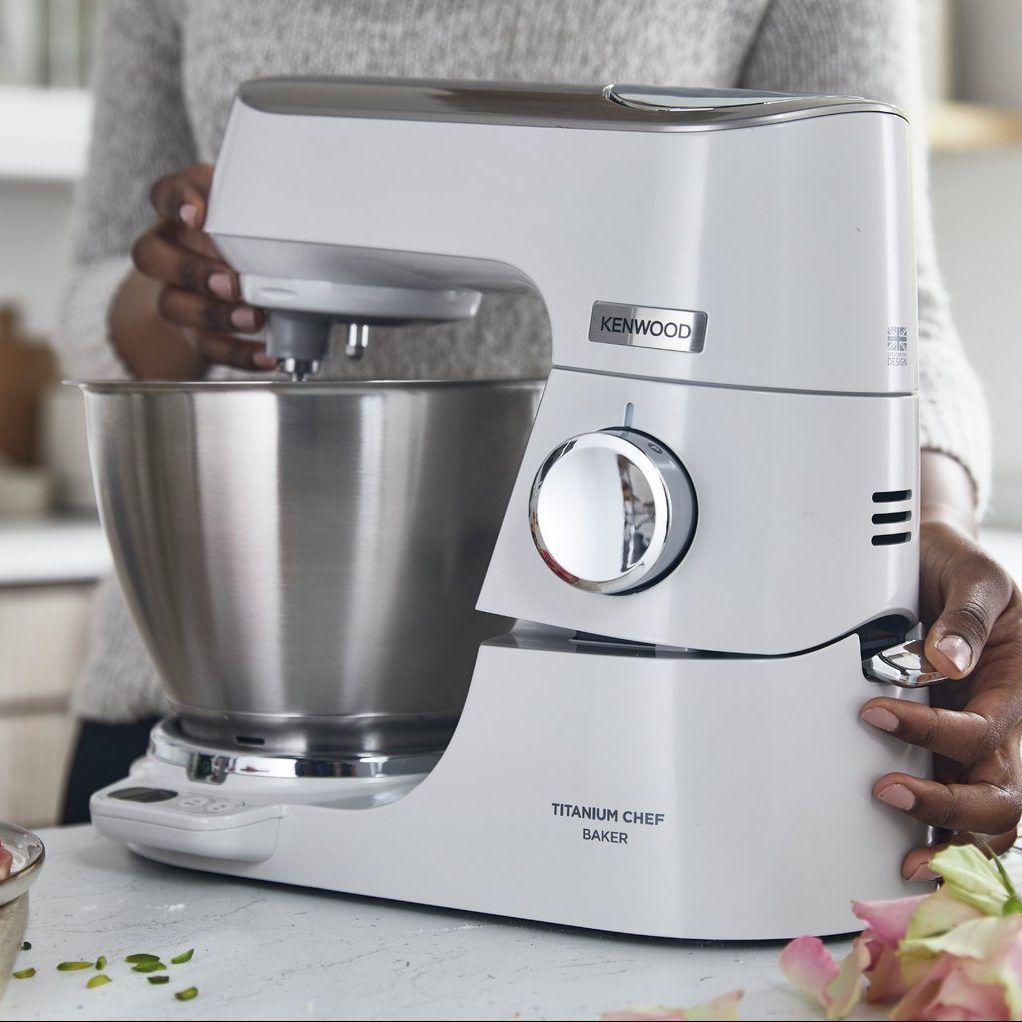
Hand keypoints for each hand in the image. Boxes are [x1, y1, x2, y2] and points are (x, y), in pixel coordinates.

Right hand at [116, 163, 276, 374]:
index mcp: (180, 214)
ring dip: (213, 315)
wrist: (226, 274)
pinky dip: (236, 353)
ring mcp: (176, 293)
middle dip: (192, 271)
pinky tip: (264, 354)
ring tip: (251, 319)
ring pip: (173, 306)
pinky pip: (206, 346)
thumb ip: (255, 203)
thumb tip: (294, 196)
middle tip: (229, 282)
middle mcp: (168, 251)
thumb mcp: (246, 211)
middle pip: (152, 257)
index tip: (196, 214)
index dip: (176, 203)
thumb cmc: (238, 237)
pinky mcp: (194, 330)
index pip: (162, 195)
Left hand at [861, 518, 1021, 879]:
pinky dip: (942, 837)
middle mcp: (1009, 725)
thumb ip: (965, 617)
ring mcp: (985, 743)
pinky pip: (962, 799)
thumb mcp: (975, 576)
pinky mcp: (955, 749)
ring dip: (952, 842)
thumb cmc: (961, 570)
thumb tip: (946, 659)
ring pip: (992, 815)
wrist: (946, 565)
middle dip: (948, 806)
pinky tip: (909, 858)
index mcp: (1017, 687)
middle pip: (1000, 793)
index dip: (930, 731)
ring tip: (906, 862)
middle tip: (885, 793)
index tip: (873, 713)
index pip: (982, 731)